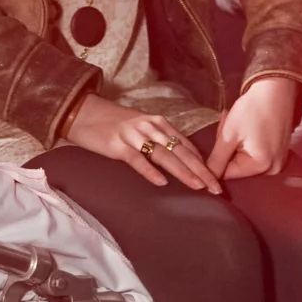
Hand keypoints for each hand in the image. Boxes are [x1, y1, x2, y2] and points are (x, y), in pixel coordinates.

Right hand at [64, 94, 220, 192]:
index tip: (216, 179)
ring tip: (198, 186)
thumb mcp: (142, 127)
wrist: (85, 113)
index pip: (187, 145)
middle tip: (216, 188)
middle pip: (181, 152)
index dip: (203, 163)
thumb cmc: (115, 123)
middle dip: (201, 171)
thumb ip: (160, 139)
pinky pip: (138, 160)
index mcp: (159, 123)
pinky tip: (162, 182)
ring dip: (183, 172)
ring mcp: (135, 136)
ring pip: (165, 156)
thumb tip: (180, 158)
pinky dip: (150, 171)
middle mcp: (151, 127)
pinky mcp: (118, 145)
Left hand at [208, 76, 301, 179]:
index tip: (220, 135)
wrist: (276, 88)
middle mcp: (273, 169)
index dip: (218, 156)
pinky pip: (256, 153)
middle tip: (227, 125)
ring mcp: (279, 160)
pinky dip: (247, 142)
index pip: (228, 173)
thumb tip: (207, 180)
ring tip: (238, 123)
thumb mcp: (229, 135)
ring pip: (245, 159)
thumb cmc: (253, 109)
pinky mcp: (280, 152)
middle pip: (237, 166)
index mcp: (262, 166)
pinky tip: (248, 126)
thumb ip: (216, 160)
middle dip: (228, 148)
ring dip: (236, 143)